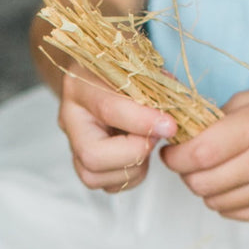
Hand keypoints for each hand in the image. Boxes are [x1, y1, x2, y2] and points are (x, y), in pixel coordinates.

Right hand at [58, 70, 176, 191]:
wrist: (102, 75)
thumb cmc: (123, 68)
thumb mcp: (140, 63)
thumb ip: (155, 83)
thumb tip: (176, 108)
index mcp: (81, 85)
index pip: (108, 109)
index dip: (142, 121)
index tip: (170, 126)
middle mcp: (71, 118)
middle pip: (92, 154)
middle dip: (133, 153)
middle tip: (154, 139)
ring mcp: (73, 144)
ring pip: (93, 175)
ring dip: (132, 168)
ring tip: (148, 146)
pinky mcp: (83, 163)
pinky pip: (104, 185)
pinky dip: (130, 176)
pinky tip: (140, 157)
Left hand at [161, 88, 248, 219]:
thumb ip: (212, 119)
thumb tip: (177, 140)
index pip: (198, 154)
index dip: (175, 157)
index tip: (171, 152)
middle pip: (200, 183)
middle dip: (186, 173)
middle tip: (191, 162)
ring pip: (212, 202)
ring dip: (206, 188)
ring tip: (218, 170)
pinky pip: (232, 213)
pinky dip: (225, 200)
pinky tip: (236, 182)